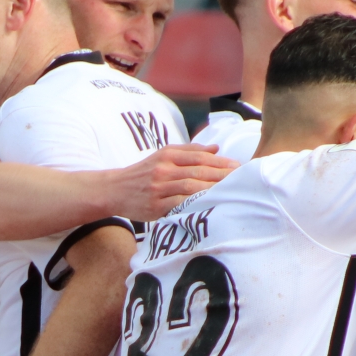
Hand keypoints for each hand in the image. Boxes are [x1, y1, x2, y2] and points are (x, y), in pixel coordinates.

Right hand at [102, 145, 238, 220]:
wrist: (115, 190)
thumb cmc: (143, 173)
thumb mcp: (162, 156)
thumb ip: (189, 151)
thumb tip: (216, 149)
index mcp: (167, 155)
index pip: (199, 156)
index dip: (220, 161)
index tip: (238, 167)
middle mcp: (163, 169)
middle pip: (199, 171)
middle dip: (222, 175)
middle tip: (241, 179)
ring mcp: (159, 188)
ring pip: (191, 187)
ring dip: (213, 189)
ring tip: (230, 191)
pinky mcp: (155, 206)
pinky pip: (180, 204)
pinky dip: (196, 203)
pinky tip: (210, 205)